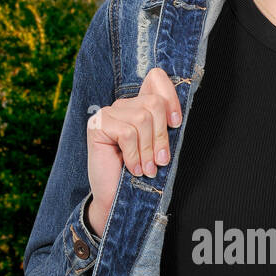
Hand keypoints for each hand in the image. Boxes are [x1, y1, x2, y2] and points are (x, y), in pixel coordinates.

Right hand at [86, 67, 181, 234]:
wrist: (115, 198)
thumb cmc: (139, 173)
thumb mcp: (157, 147)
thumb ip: (164, 128)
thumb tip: (177, 117)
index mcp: (139, 106)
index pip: (156, 78)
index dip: (170, 96)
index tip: (175, 124)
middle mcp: (123, 105)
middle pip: (154, 103)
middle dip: (161, 136)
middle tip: (161, 161)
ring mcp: (108, 113)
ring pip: (142, 119)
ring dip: (148, 150)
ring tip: (146, 169)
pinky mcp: (98, 124)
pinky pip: (127, 133)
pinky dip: (134, 155)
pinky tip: (132, 168)